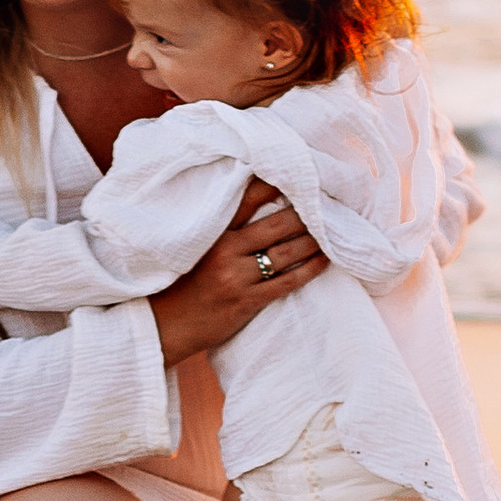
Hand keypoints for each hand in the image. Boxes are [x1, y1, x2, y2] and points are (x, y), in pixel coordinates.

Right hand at [150, 183, 325, 367]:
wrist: (167, 324)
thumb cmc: (183, 282)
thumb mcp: (197, 246)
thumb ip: (222, 227)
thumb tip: (257, 203)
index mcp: (214, 232)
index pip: (248, 198)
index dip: (275, 184)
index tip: (299, 176)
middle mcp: (226, 250)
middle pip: (276, 225)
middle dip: (305, 214)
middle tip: (328, 203)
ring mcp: (237, 277)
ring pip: (285, 253)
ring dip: (313, 241)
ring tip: (332, 230)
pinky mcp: (247, 301)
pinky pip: (287, 282)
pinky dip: (309, 269)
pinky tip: (324, 259)